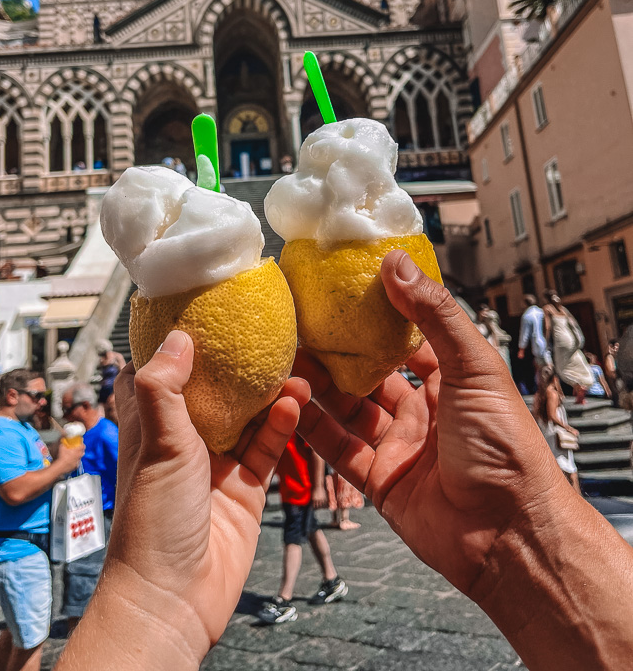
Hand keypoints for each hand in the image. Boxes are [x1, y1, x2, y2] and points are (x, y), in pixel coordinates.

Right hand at [56, 441, 84, 473]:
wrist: (60, 466)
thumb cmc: (62, 456)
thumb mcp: (61, 447)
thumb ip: (63, 443)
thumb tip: (63, 441)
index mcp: (77, 450)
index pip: (83, 446)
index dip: (82, 445)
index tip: (81, 444)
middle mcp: (78, 456)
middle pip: (83, 452)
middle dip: (81, 451)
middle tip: (77, 450)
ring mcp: (77, 462)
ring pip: (80, 459)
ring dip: (78, 457)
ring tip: (73, 457)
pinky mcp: (75, 467)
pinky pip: (77, 464)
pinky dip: (75, 463)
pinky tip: (71, 463)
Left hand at [94, 330, 308, 660]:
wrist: (176, 598)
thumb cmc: (151, 524)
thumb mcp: (156, 445)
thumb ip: (165, 390)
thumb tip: (178, 336)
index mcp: (150, 427)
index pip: (154, 375)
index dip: (169, 345)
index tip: (194, 311)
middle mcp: (182, 442)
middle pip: (210, 391)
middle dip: (233, 363)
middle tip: (262, 331)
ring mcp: (216, 465)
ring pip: (246, 415)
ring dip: (267, 391)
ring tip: (292, 363)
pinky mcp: (245, 488)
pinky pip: (268, 447)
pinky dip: (282, 424)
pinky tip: (295, 401)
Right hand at [295, 250, 569, 601]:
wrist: (508, 534)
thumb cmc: (505, 446)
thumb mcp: (474, 367)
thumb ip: (434, 314)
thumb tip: (397, 262)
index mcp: (453, 381)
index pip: (408, 340)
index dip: (377, 318)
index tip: (343, 293)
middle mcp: (425, 412)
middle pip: (371, 376)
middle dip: (338, 354)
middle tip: (301, 326)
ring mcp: (401, 448)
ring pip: (349, 411)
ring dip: (319, 388)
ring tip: (287, 360)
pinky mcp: (382, 483)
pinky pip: (339, 451)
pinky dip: (314, 429)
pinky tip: (290, 406)